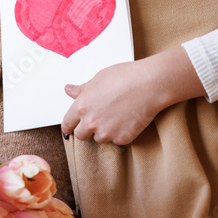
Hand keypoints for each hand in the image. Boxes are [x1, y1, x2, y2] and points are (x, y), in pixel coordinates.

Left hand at [60, 48, 204, 144]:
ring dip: (105, 132)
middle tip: (98, 120)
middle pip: (81, 135)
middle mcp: (91, 122)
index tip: (71, 128)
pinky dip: (121, 134)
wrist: (150, 84)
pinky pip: (117, 141)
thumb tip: (69, 90)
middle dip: (87, 130)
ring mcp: (107, 132)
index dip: (69, 126)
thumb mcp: (98, 78)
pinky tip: (128, 120)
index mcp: (82, 106)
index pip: (67, 123)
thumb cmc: (126, 77)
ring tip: (116, 116)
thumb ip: (82, 89)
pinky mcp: (122, 138)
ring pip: (99, 139)